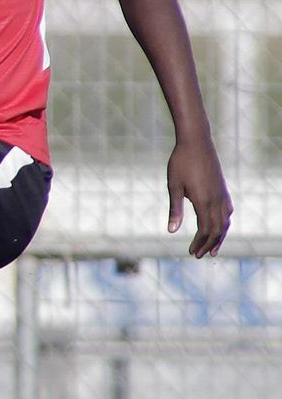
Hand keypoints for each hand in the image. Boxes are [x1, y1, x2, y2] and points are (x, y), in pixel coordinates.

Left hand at [167, 136, 230, 257]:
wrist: (196, 142)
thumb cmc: (180, 163)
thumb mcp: (173, 186)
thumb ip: (175, 209)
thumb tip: (171, 231)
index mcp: (204, 201)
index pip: (205, 230)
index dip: (199, 243)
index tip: (192, 252)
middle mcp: (217, 200)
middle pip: (217, 230)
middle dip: (208, 244)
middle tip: (200, 255)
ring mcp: (222, 194)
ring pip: (225, 222)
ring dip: (219, 237)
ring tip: (213, 248)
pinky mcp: (223, 189)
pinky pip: (227, 211)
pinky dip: (224, 223)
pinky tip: (220, 226)